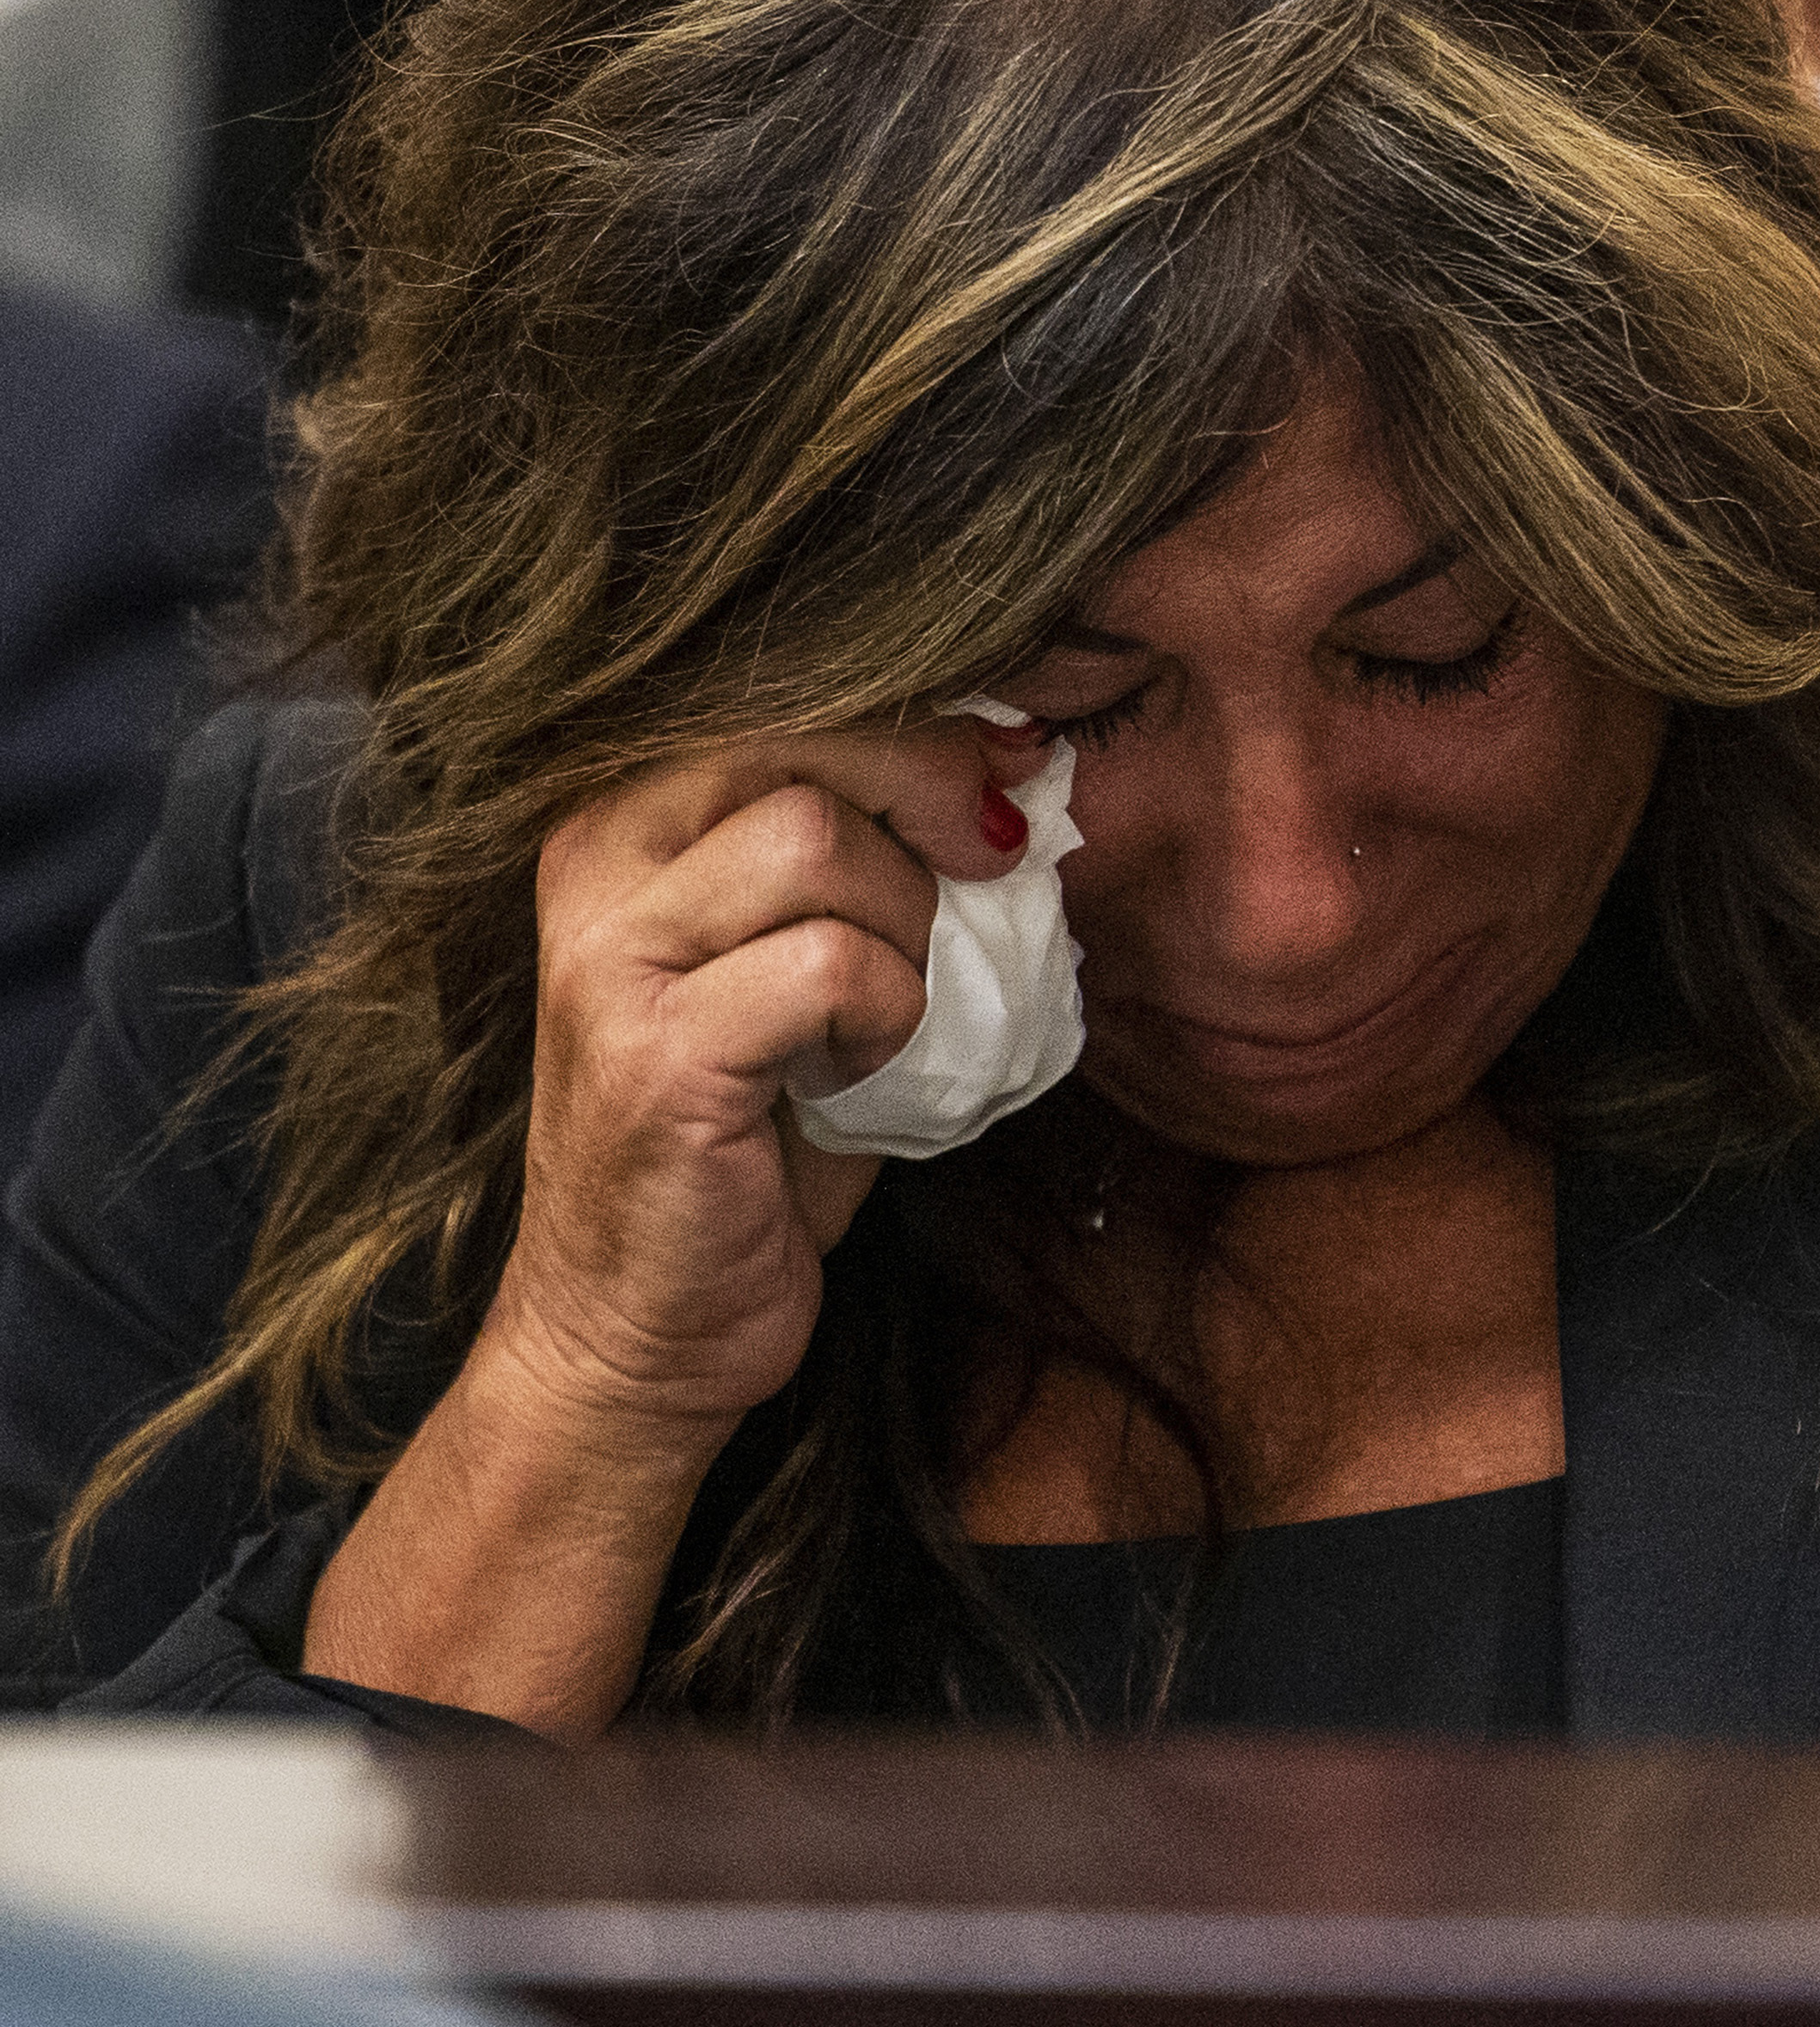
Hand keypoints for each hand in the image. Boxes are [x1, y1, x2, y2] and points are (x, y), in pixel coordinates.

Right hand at [469, 722, 1036, 1464]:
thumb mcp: (805, 964)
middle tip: (990, 865)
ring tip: (884, 1008)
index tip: (1014, 773)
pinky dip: (885, 1012)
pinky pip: (830, 966)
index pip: (793, 699)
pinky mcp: (655, 1055)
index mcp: (624, 821)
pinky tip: (855, 1071)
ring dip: (904, 920)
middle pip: (805, 740)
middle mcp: (595, 865)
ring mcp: (609, 959)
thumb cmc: (747, 1142)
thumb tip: (1017, 766)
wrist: (637, 1327)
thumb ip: (873, 859)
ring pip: (817, 840)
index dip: (927, 724)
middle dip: (932, 790)